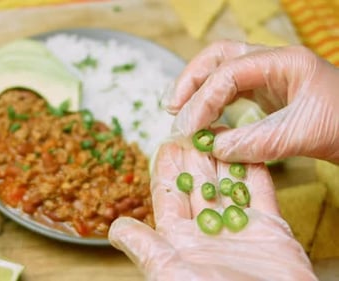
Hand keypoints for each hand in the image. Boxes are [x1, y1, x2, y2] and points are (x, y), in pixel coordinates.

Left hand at [108, 141, 316, 280]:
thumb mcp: (169, 272)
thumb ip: (145, 248)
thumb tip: (115, 229)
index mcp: (179, 240)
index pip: (169, 195)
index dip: (167, 168)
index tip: (165, 144)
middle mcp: (206, 232)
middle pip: (197, 183)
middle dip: (193, 154)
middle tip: (191, 125)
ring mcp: (238, 229)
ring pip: (226, 183)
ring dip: (222, 156)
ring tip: (216, 128)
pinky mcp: (270, 230)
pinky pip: (259, 192)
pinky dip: (253, 169)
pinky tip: (246, 147)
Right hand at [163, 40, 338, 163]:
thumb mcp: (304, 134)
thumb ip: (257, 141)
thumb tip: (213, 148)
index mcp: (284, 62)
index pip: (229, 71)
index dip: (203, 99)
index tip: (188, 128)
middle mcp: (272, 63)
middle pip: (218, 57)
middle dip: (190, 81)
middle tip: (171, 107)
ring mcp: (269, 77)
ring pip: (221, 71)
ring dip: (196, 90)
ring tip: (177, 112)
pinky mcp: (267, 94)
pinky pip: (230, 91)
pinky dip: (211, 103)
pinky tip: (201, 120)